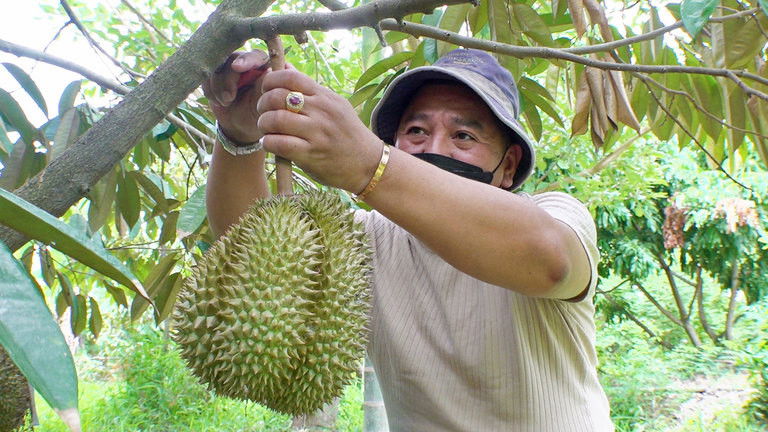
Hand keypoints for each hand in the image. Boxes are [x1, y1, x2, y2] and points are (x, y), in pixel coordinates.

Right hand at [203, 50, 270, 142]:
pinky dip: (209, 90)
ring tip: (226, 103)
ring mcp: (229, 65)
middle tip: (228, 99)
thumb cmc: (260, 113)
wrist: (242, 124)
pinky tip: (218, 101)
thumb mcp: (267, 105)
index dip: (246, 60)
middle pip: (232, 58)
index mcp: (265, 66)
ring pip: (216, 66)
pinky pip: (206, 75)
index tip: (236, 67)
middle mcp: (247, 61)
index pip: (256, 55)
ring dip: (217, 87)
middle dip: (227, 79)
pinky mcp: (214, 73)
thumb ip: (271, 90)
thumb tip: (274, 74)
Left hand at [256, 69, 382, 192]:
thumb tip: (285, 67)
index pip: (290, 77)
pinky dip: (268, 142)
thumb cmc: (347, 133)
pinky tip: (271, 143)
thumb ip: (309, 88)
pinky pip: (279, 144)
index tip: (266, 90)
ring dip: (264, 124)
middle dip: (262, 104)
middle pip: (278, 97)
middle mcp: (321, 111)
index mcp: (325, 97)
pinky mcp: (311, 154)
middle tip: (263, 112)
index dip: (271, 81)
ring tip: (266, 128)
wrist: (368, 163)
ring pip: (276, 119)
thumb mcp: (334, 104)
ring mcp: (316, 133)